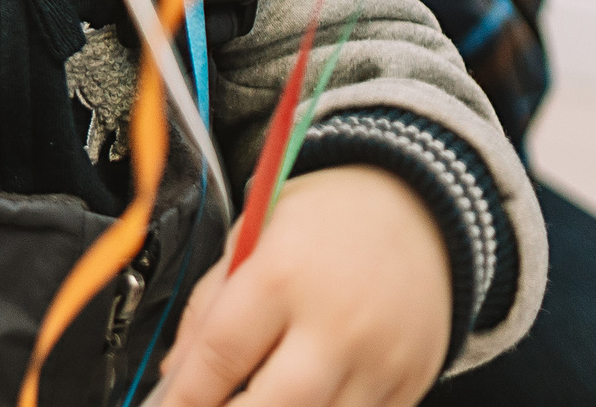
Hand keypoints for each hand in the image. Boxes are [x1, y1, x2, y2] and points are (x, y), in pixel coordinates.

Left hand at [156, 165, 447, 406]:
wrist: (419, 207)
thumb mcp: (255, 233)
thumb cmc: (328, 219)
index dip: (183, 396)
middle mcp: (335, 323)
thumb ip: (211, 302)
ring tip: (254, 399)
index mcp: (284, 274)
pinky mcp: (410, 383)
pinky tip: (302, 400)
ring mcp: (379, 360)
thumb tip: (176, 372)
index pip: (220, 354)